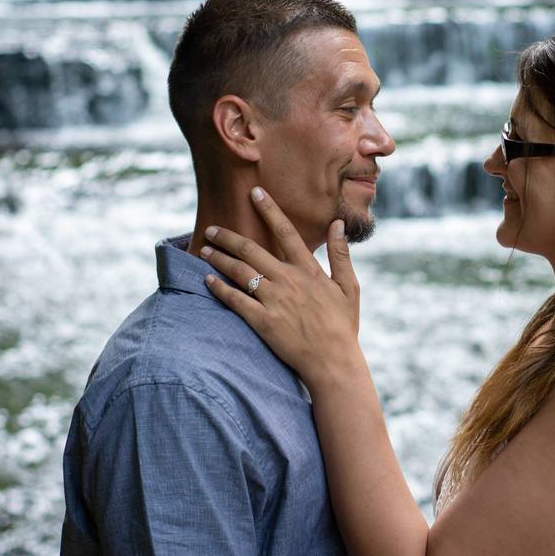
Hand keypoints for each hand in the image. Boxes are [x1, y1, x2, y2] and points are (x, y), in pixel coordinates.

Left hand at [200, 187, 364, 388]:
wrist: (334, 362)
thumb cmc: (343, 326)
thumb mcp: (350, 287)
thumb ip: (341, 254)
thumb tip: (337, 224)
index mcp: (310, 271)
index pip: (286, 232)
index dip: (269, 210)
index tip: (255, 193)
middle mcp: (289, 281)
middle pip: (252, 250)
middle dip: (229, 236)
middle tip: (212, 227)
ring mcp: (274, 301)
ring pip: (240, 272)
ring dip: (219, 258)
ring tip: (204, 250)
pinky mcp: (262, 322)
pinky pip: (235, 301)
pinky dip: (219, 289)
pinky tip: (207, 280)